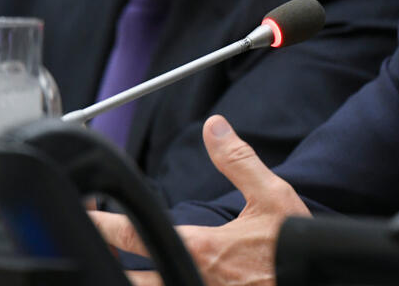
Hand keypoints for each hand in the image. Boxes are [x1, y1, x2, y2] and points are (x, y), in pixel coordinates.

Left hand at [92, 114, 310, 285]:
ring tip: (111, 268)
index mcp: (200, 247)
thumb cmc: (295, 247)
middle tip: (86, 249)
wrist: (317, 277)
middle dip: (100, 261)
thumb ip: (238, 161)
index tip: (81, 212)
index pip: (131, 234)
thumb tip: (214, 127)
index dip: (99, 222)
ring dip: (123, 279)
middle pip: (124, 278)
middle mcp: (189, 279)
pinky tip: (152, 279)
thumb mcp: (272, 196)